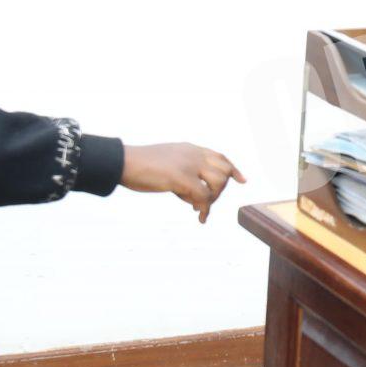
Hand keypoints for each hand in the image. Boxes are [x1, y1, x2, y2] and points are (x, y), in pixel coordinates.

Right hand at [120, 141, 245, 222]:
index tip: (242, 180)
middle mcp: (193, 154)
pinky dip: (205, 209)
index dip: (233, 169)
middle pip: (224, 171)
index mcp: (190, 149)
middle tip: (205, 203)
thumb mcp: (166, 163)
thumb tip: (193, 194)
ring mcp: (189, 165)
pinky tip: (199, 217)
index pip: (219, 157)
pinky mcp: (181, 178)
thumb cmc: (139, 166)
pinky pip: (203, 197)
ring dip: (212, 199)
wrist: (123, 162)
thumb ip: (182, 172)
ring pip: (217, 183)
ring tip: (197, 208)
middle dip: (220, 190)